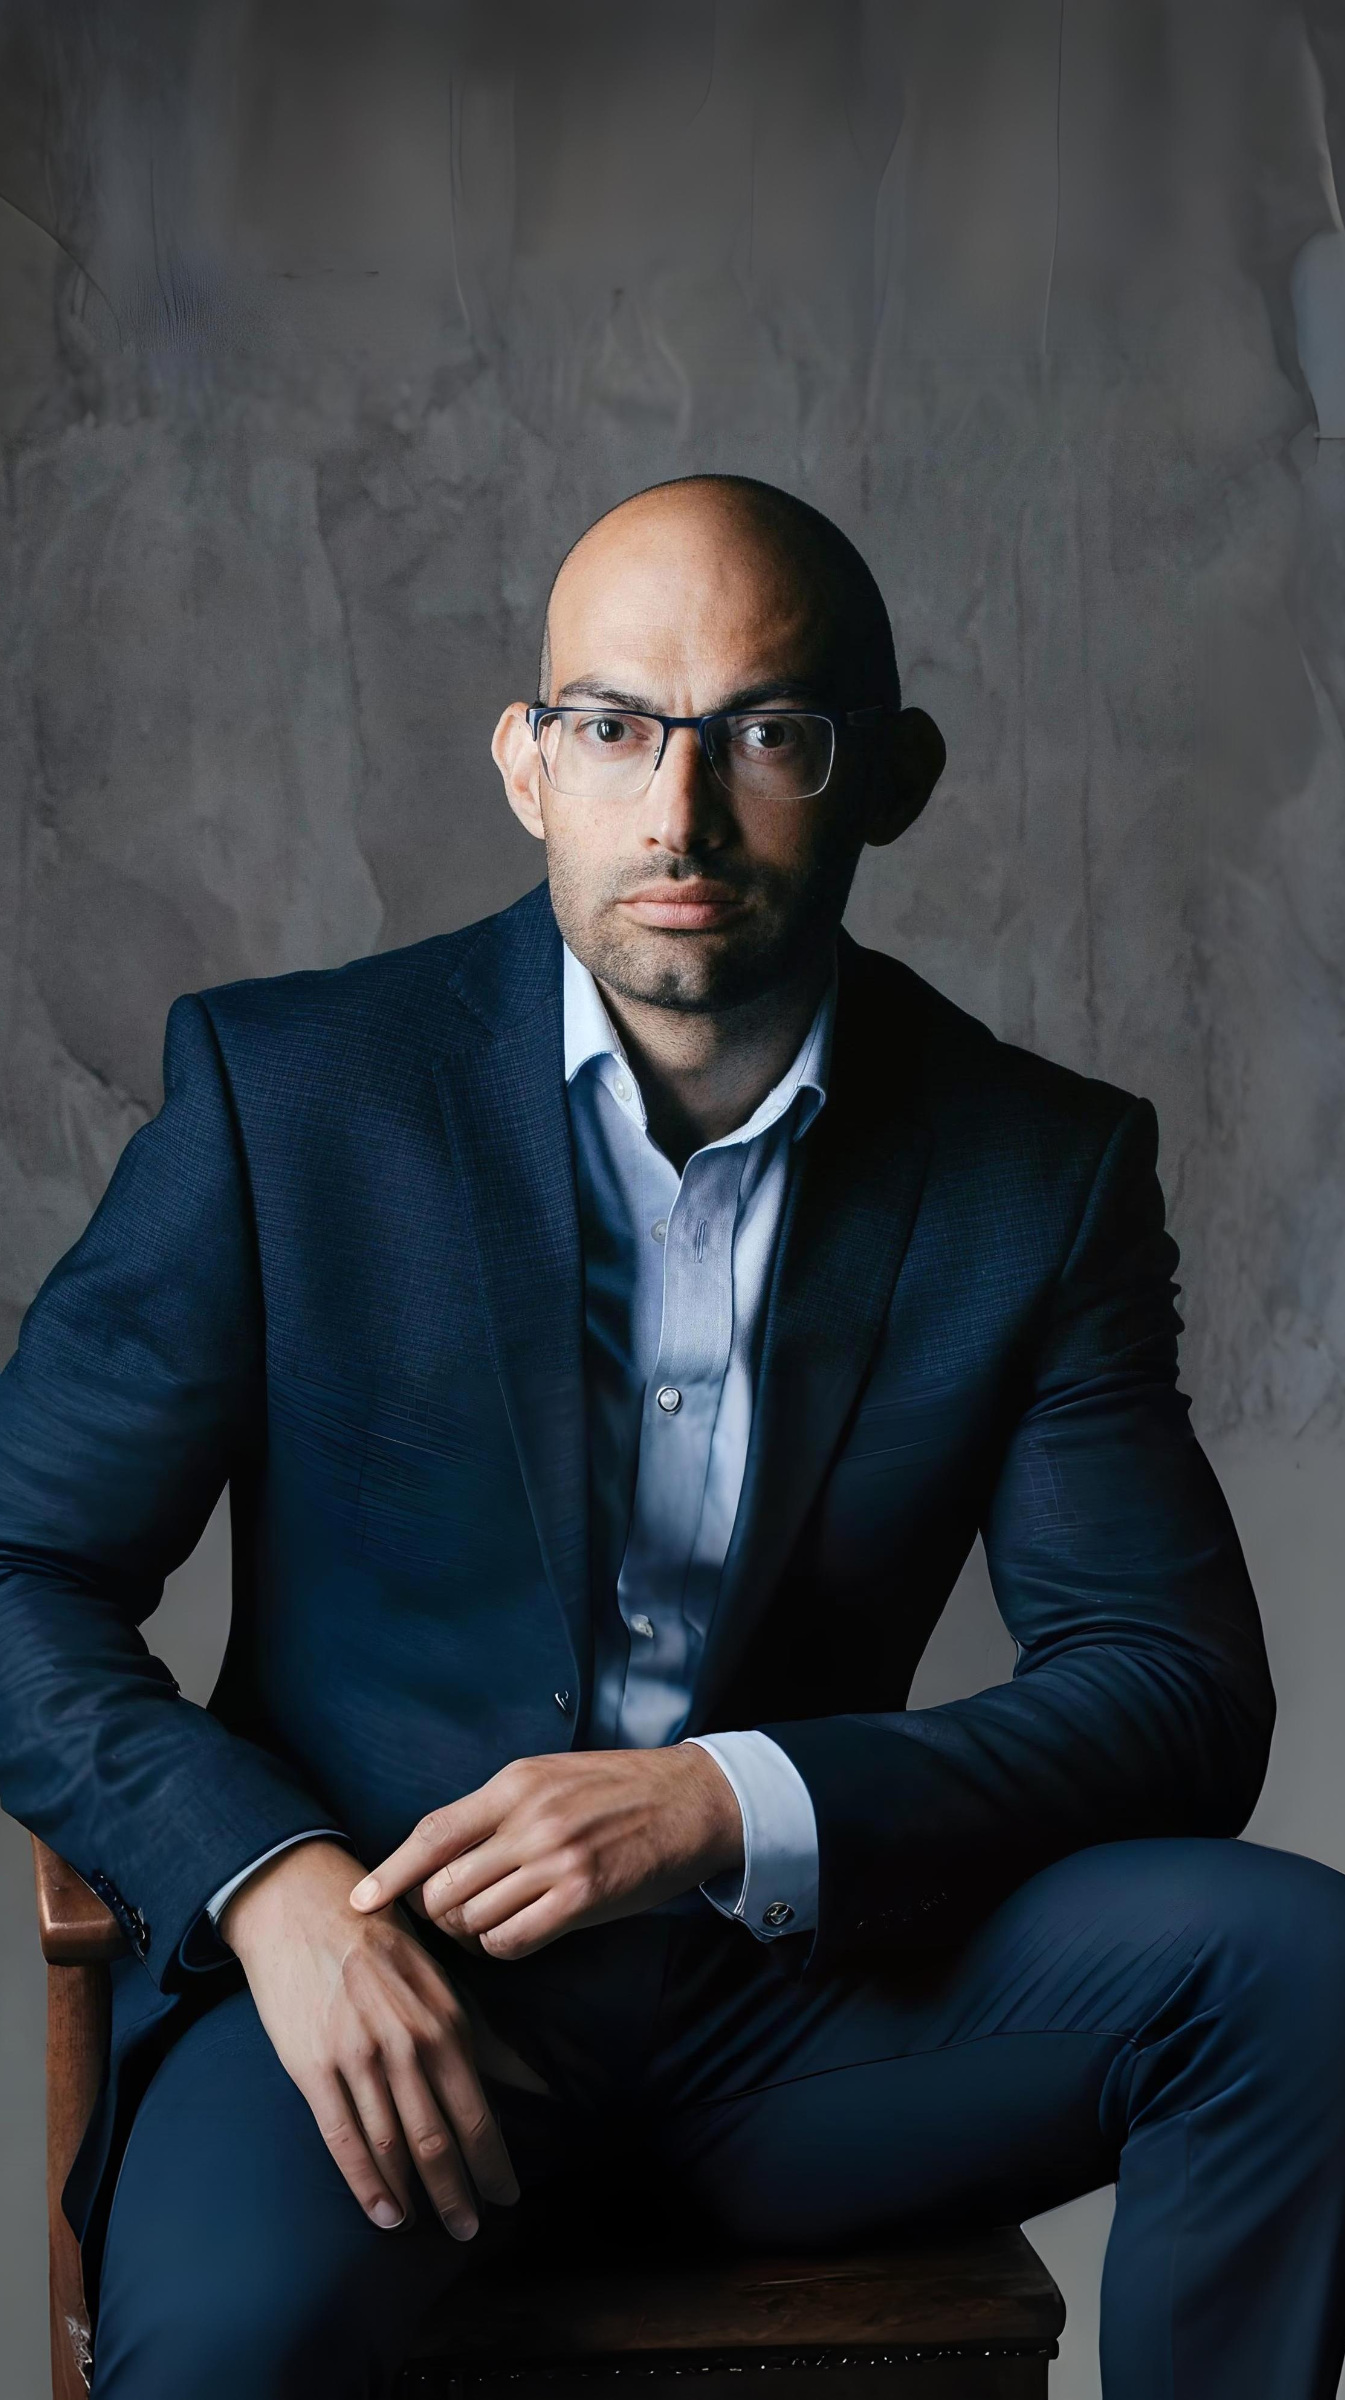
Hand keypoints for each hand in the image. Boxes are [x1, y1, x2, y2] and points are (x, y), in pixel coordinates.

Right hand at [220, 1839, 520, 2237]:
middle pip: (438, 2139)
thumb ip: (485, 2038)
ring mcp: (358, 2057)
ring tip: (429, 2225)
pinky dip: (366, 2183)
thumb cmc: (381, 1945)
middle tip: (470, 2230)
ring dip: (415, 2194)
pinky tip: (383, 2211)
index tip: (506, 2198)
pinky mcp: (313, 2066)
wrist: (304, 1908)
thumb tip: (535, 2082)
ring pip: (393, 2145)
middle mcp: (407, 2045)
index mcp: (445, 2023)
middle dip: (458, 2192)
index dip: (493, 2163)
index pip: (477, 2112)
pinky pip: (343, 2138)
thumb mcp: (441, 1984)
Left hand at [350, 1745, 743, 1960]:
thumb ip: (497, 1808)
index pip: (433, 1833)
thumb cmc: (616, 1789)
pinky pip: (513, 1941)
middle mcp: (529, 1821)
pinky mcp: (583, 1898)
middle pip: (444, 1888)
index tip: (360, 1901)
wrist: (690, 1800)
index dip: (390, 1873)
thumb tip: (441, 1852)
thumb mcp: (549, 1776)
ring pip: (474, 1920)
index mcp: (514, 1784)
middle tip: (449, 1917)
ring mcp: (556, 1860)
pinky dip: (502, 1946)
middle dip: (435, 1913)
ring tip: (489, 1923)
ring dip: (471, 1933)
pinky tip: (517, 1934)